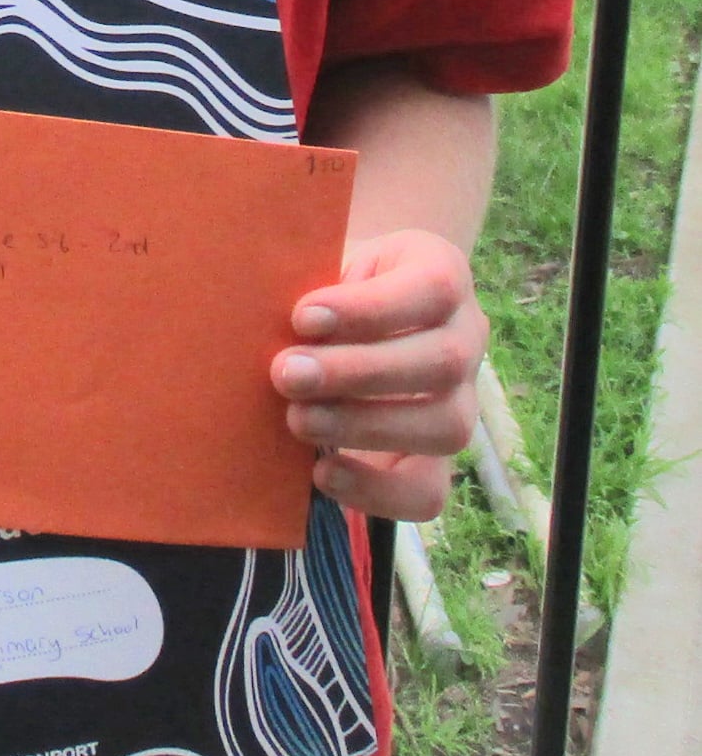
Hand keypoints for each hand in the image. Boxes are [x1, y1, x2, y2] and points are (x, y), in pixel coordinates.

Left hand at [270, 228, 486, 521]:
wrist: (348, 315)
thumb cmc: (330, 284)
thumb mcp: (327, 264)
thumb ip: (317, 290)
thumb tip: (290, 330)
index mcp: (442, 273)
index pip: (435, 287)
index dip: (369, 308)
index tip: (302, 316)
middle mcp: (467, 337)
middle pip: (443, 362)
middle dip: (357, 372)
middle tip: (287, 373)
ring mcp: (462, 400)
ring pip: (445, 426)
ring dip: (364, 425)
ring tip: (299, 418)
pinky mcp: (438, 457)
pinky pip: (429, 491)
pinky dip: (375, 490)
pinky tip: (321, 470)